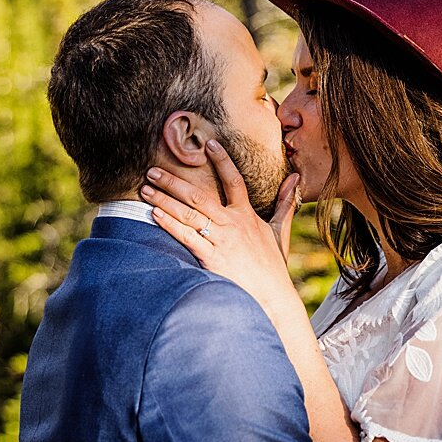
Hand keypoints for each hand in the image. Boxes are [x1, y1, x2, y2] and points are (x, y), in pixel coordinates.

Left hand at [141, 142, 301, 313]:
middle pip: (199, 195)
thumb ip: (285, 203)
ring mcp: (221, 240)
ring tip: (146, 188)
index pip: (234, 180)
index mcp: (247, 216)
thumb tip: (295, 178)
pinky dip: (169, 223)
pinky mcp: (210, 256)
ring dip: (164, 199)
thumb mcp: (280, 232)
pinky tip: (154, 213)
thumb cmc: (273, 266)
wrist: (272, 297)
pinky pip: (186, 235)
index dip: (222, 161)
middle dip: (173, 181)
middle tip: (153, 170)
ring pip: (188, 213)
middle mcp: (233, 223)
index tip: (208, 144)